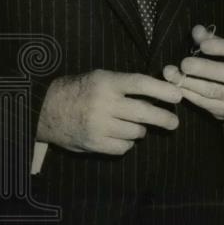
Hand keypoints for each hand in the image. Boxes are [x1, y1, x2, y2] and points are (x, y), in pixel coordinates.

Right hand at [36, 69, 181, 154]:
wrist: (45, 110)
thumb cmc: (80, 90)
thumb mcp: (101, 77)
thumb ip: (127, 84)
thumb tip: (162, 90)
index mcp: (106, 82)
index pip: (141, 84)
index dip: (162, 90)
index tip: (178, 96)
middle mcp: (104, 103)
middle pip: (144, 112)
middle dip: (164, 118)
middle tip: (174, 123)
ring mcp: (98, 126)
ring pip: (136, 132)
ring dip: (140, 130)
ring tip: (133, 124)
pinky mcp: (94, 144)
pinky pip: (123, 147)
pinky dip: (127, 143)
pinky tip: (120, 135)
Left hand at [163, 24, 223, 124]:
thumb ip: (213, 41)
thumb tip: (197, 30)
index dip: (221, 47)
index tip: (203, 45)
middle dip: (203, 68)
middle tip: (184, 63)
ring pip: (212, 90)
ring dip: (189, 82)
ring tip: (171, 74)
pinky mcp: (223, 110)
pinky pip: (203, 102)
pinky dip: (187, 93)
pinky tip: (175, 85)